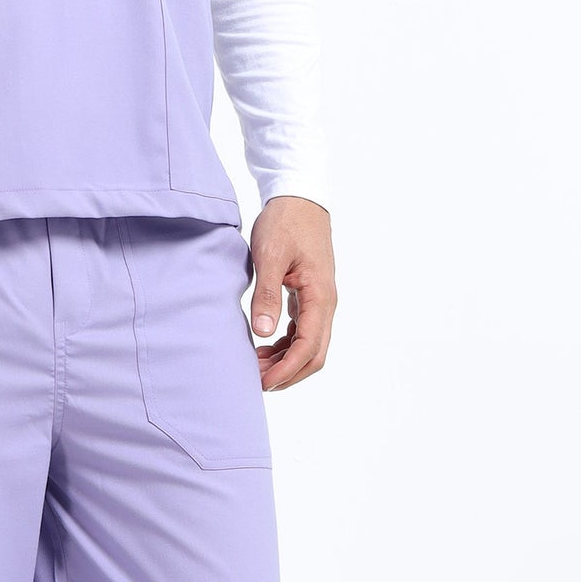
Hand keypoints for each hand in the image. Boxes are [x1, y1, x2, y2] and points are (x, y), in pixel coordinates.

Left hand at [247, 195, 336, 391]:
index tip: (262, 383)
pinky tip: (263, 348)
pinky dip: (285, 346)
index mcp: (320, 296)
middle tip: (256, 382)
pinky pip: (302, 331)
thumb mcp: (271, 257)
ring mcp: (319, 301)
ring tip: (255, 367)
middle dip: (287, 374)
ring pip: (309, 345)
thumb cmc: (285, 223)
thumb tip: (263, 333)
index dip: (286, 370)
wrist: (298, 198)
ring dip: (285, 362)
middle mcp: (325, 303)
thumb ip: (268, 295)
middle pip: (314, 355)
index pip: (308, 347)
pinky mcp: (309, 296)